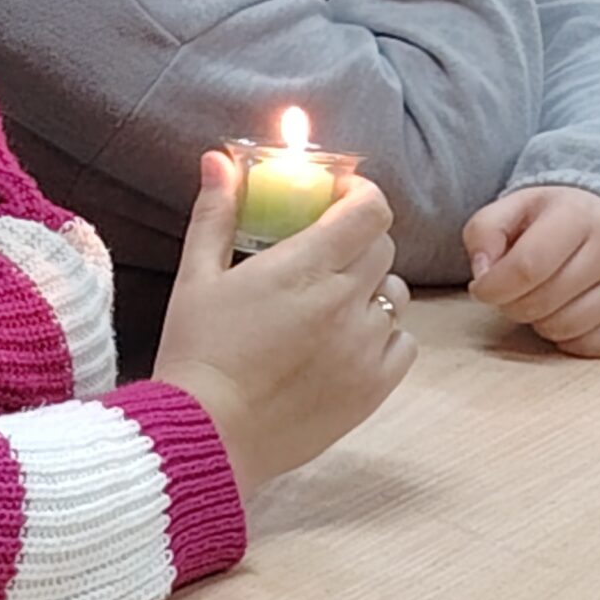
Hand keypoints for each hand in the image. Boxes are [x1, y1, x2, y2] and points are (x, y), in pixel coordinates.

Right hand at [155, 156, 413, 500]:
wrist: (206, 438)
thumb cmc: (196, 356)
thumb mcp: (196, 279)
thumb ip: (216, 215)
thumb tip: (218, 161)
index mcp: (304, 268)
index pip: (369, 209)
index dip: (360, 196)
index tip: (339, 199)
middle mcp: (344, 302)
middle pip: (382, 246)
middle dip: (357, 240)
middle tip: (324, 254)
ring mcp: (364, 347)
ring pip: (395, 294)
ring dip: (371, 289)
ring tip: (332, 305)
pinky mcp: (373, 389)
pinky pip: (404, 343)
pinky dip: (384, 336)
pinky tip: (347, 343)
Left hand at [464, 185, 599, 357]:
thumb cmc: (560, 220)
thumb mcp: (517, 208)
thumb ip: (485, 231)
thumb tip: (483, 274)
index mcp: (577, 214)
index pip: (526, 267)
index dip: (493, 288)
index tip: (483, 288)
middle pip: (541, 303)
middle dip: (513, 305)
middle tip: (516, 291)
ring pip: (565, 329)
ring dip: (540, 323)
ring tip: (544, 299)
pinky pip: (593, 347)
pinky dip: (570, 340)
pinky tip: (568, 314)